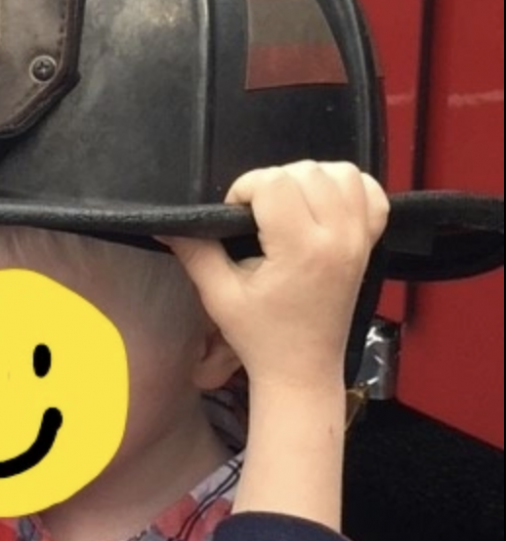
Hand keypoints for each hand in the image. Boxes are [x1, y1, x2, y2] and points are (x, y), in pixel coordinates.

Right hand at [166, 161, 388, 392]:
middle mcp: (337, 238)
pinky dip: (348, 188)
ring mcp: (359, 239)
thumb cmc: (261, 337)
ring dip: (310, 179)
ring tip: (290, 207)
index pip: (274, 182)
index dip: (245, 188)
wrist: (302, 369)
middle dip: (274, 183)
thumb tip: (168, 224)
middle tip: (258, 216)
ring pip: (341, 173)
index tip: (236, 215)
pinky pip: (372, 193)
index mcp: (300, 249)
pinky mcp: (369, 244)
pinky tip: (325, 204)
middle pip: (307, 171)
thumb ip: (196, 253)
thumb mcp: (219, 296)